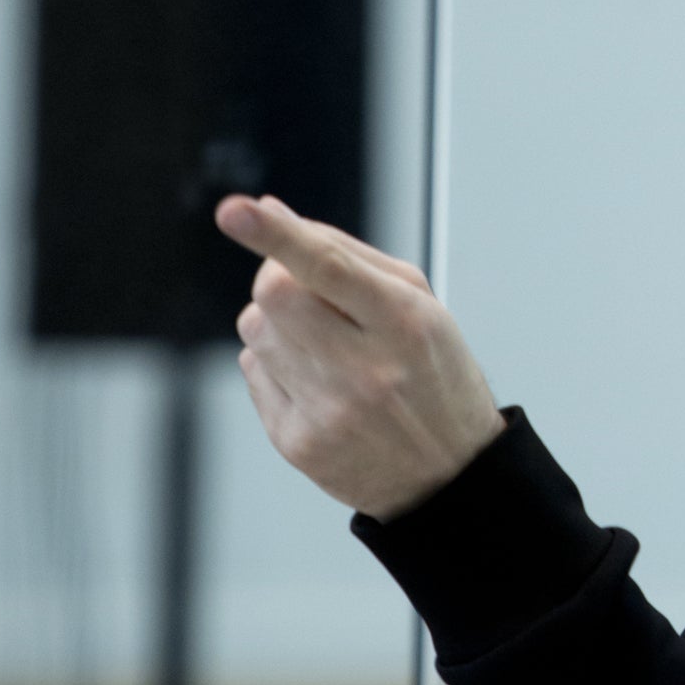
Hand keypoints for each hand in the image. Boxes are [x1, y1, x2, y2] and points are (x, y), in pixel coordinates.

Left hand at [216, 194, 506, 519]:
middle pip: (274, 293)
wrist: (448, 475)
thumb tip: (273, 212)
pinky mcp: (297, 442)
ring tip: (324, 345)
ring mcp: (328, 411)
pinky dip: (275, 363)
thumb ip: (349, 254)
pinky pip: (254, 371)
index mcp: (406, 324)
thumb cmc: (433, 374)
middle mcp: (366, 369)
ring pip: (256, 330)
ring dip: (277, 322)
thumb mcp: (421, 305)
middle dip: (278, 276)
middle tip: (306, 289)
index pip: (329, 268)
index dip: (278, 235)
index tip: (237, 210)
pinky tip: (317, 380)